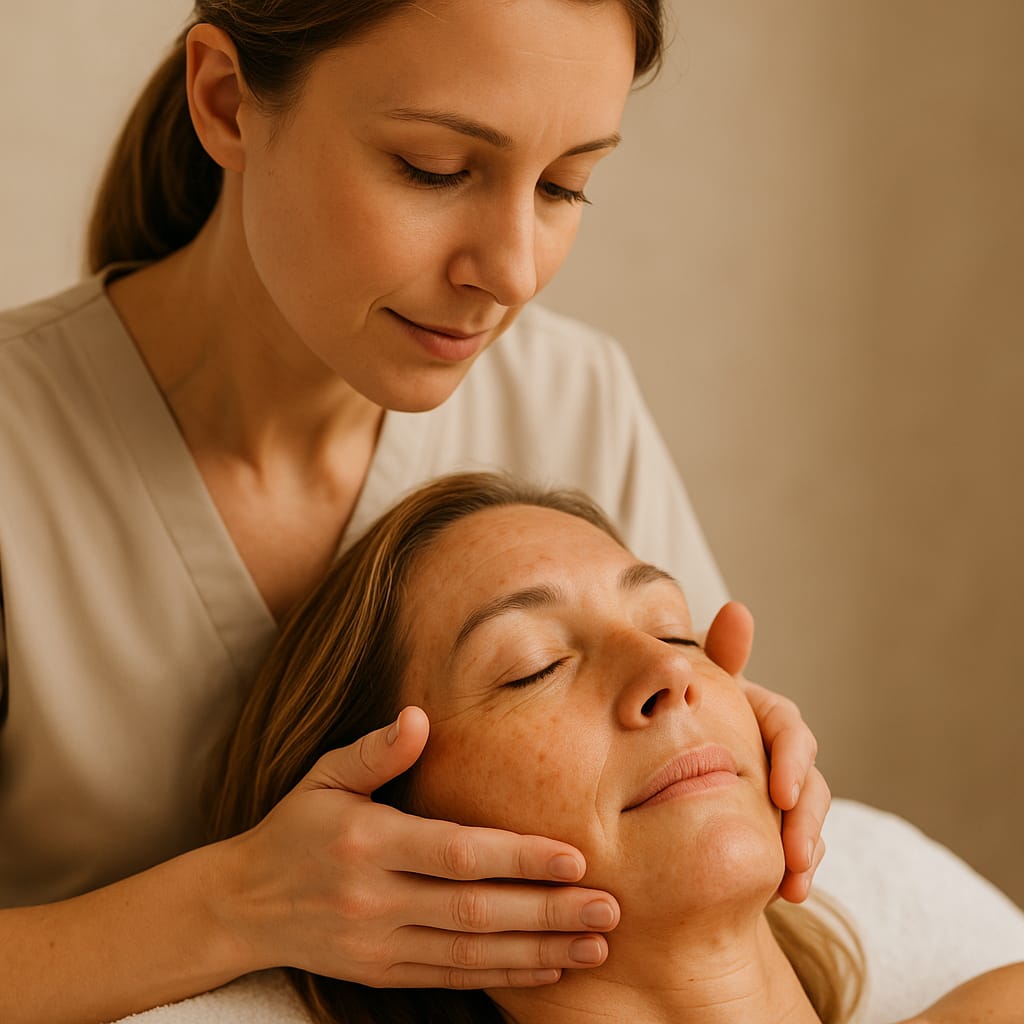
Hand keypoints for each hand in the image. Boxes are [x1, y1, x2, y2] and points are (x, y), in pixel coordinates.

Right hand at [215, 707, 619, 988]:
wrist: (241, 905)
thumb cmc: (295, 828)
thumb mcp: (324, 777)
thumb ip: (375, 750)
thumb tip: (420, 716)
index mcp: (367, 841)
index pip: (455, 853)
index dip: (518, 858)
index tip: (575, 859)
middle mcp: (374, 898)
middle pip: (475, 910)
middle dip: (547, 912)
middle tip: (608, 911)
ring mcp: (377, 944)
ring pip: (471, 953)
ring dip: (538, 951)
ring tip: (595, 946)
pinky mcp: (380, 973)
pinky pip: (451, 978)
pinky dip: (502, 976)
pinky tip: (546, 967)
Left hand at [704, 602, 829, 903]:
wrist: (658, 779)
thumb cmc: (676, 722)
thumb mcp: (692, 693)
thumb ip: (715, 658)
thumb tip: (738, 610)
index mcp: (754, 715)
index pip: (787, 729)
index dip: (792, 760)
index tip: (781, 795)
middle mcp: (773, 750)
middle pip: (807, 778)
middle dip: (807, 816)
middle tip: (795, 852)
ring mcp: (778, 790)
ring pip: (808, 814)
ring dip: (807, 848)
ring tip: (795, 884)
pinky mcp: (775, 825)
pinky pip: (798, 846)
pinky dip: (798, 868)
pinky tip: (787, 894)